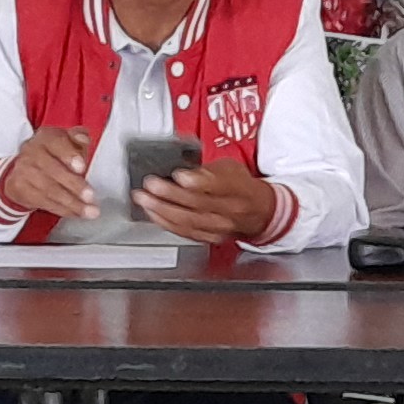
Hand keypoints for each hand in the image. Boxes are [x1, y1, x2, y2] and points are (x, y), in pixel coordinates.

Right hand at [0, 126, 97, 226]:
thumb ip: (78, 138)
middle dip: (74, 185)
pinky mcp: (20, 188)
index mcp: (46, 137)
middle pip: (54, 170)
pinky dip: (63, 210)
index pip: (57, 143)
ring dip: (72, 203)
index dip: (69, 155)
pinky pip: (44, 202)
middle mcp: (32, 151)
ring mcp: (24, 170)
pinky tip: (77, 214)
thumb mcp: (66, 143)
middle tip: (90, 196)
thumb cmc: (52, 155)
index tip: (81, 167)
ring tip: (90, 211)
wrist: (21, 170)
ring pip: (50, 189)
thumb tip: (83, 139)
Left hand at [133, 153, 282, 243]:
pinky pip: (184, 232)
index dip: (197, 181)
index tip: (179, 174)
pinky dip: (165, 222)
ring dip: (161, 210)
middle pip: (197, 204)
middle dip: (169, 194)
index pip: (218, 185)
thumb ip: (208, 169)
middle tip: (150, 185)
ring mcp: (219, 226)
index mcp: (236, 187)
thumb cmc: (241, 186)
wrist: (259, 212)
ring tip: (144, 199)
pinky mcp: (209, 237)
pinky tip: (152, 213)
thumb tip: (182, 166)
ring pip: (188, 221)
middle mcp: (229, 209)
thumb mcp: (230, 167)